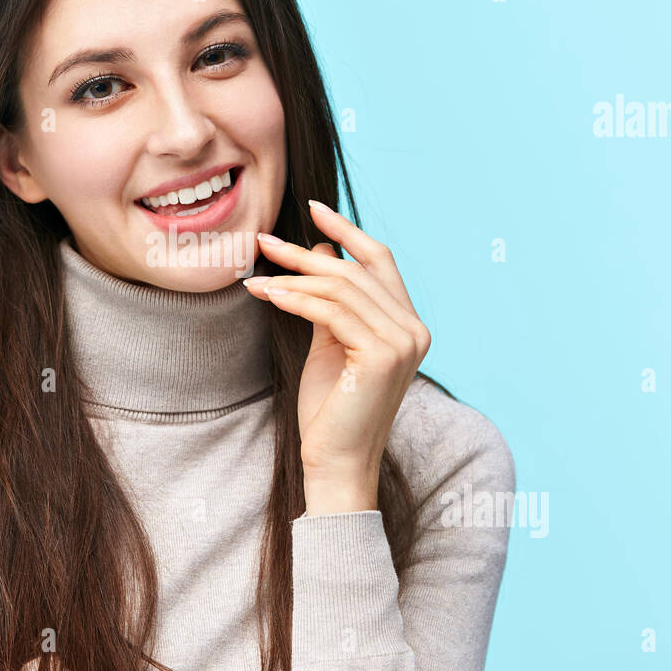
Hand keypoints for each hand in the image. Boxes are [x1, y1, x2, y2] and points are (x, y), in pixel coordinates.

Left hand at [243, 201, 430, 515]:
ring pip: (340, 288)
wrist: (336, 461)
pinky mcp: (382, 356)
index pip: (380, 261)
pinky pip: (330, 312)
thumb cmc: (331, 408)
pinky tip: (267, 294)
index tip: (312, 210)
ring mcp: (403, 342)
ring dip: (292, 276)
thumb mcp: (330, 342)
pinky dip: (294, 298)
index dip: (348, 231)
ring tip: (255, 274)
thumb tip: (321, 252)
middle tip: (264, 241)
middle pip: (355, 271)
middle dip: (305, 253)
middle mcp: (414, 329)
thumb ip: (330, 300)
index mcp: (409, 324)